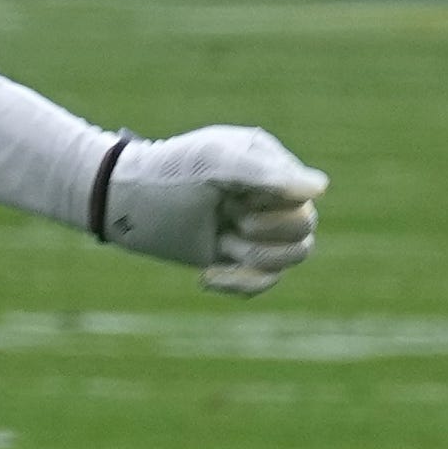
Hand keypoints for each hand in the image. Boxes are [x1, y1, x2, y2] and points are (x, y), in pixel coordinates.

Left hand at [93, 125, 325, 295]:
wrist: (126, 202)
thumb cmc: (171, 172)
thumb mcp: (217, 164)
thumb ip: (268, 173)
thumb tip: (321, 187)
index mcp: (270, 165)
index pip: (303, 201)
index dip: (273, 210)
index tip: (235, 199)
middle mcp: (270, 196)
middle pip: (303, 232)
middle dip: (264, 235)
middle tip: (229, 220)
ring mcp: (256, 228)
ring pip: (290, 260)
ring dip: (252, 259)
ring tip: (219, 245)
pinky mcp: (238, 257)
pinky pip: (265, 282)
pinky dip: (240, 284)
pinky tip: (206, 277)